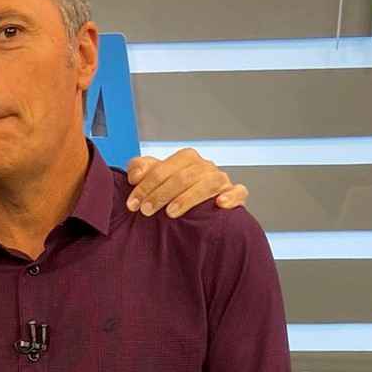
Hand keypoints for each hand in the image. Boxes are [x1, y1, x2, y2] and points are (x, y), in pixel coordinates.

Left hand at [125, 147, 246, 218]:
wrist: (197, 206)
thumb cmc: (173, 190)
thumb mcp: (154, 178)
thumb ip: (140, 169)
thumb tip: (134, 175)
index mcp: (186, 159)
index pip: (164, 168)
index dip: (146, 185)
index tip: (132, 204)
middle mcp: (205, 166)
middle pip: (184, 176)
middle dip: (161, 194)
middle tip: (146, 211)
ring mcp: (221, 179)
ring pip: (208, 184)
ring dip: (188, 198)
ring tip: (171, 212)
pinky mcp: (235, 193)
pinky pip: (239, 191)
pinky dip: (231, 196)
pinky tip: (219, 204)